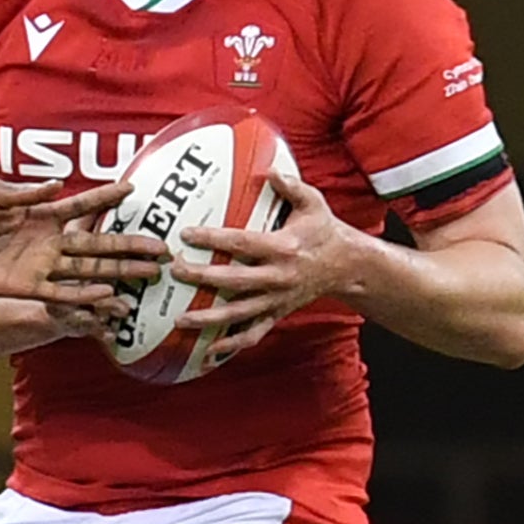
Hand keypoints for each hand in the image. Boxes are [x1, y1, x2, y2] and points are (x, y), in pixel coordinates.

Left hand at [0, 176, 157, 315]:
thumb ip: (24, 192)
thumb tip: (58, 186)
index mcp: (40, 216)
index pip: (82, 206)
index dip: (106, 198)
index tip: (134, 189)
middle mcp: (46, 243)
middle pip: (98, 245)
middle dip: (130, 246)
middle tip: (163, 248)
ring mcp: (40, 267)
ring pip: (89, 272)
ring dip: (120, 274)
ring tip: (150, 274)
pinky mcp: (26, 289)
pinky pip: (63, 294)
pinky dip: (85, 296)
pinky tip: (110, 296)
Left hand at [171, 172, 362, 365]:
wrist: (348, 266)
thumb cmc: (324, 231)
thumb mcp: (313, 203)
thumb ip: (290, 186)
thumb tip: (268, 171)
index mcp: (283, 248)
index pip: (241, 243)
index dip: (213, 239)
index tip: (187, 234)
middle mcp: (278, 277)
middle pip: (233, 281)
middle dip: (202, 277)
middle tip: (175, 271)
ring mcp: (276, 300)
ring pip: (238, 314)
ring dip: (208, 320)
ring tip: (180, 320)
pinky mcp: (277, 314)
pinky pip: (253, 334)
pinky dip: (231, 345)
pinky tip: (209, 351)